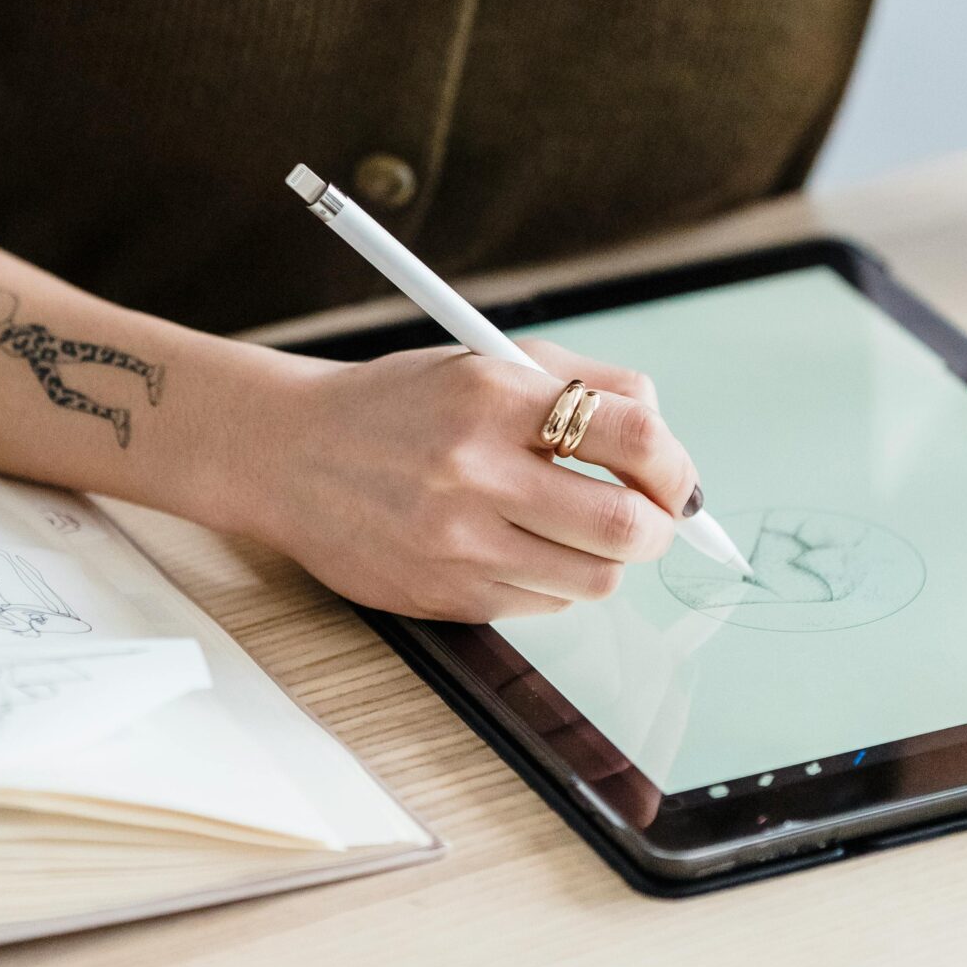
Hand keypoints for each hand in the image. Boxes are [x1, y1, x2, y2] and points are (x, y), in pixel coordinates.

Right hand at [246, 335, 699, 621]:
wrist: (291, 454)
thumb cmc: (401, 403)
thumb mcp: (488, 361)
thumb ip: (585, 382)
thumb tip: (665, 435)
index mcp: (494, 397)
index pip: (632, 436)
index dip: (675, 464)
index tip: (676, 475)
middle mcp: (476, 472)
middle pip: (626, 526)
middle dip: (658, 526)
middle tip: (652, 515)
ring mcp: (458, 543)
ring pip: (593, 579)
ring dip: (606, 558)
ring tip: (578, 527)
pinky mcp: (444, 596)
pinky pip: (543, 605)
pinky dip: (554, 581)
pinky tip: (520, 546)